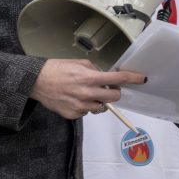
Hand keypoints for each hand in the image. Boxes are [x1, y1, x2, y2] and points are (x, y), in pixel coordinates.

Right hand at [30, 58, 145, 119]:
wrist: (36, 82)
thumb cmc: (57, 69)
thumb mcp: (79, 64)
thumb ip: (96, 70)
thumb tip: (106, 77)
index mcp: (90, 78)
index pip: (118, 78)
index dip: (132, 78)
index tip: (142, 79)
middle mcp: (87, 93)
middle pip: (114, 96)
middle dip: (114, 91)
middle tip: (108, 87)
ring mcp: (81, 106)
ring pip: (101, 106)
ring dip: (99, 100)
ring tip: (86, 93)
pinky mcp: (73, 115)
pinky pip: (87, 112)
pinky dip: (86, 106)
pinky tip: (75, 98)